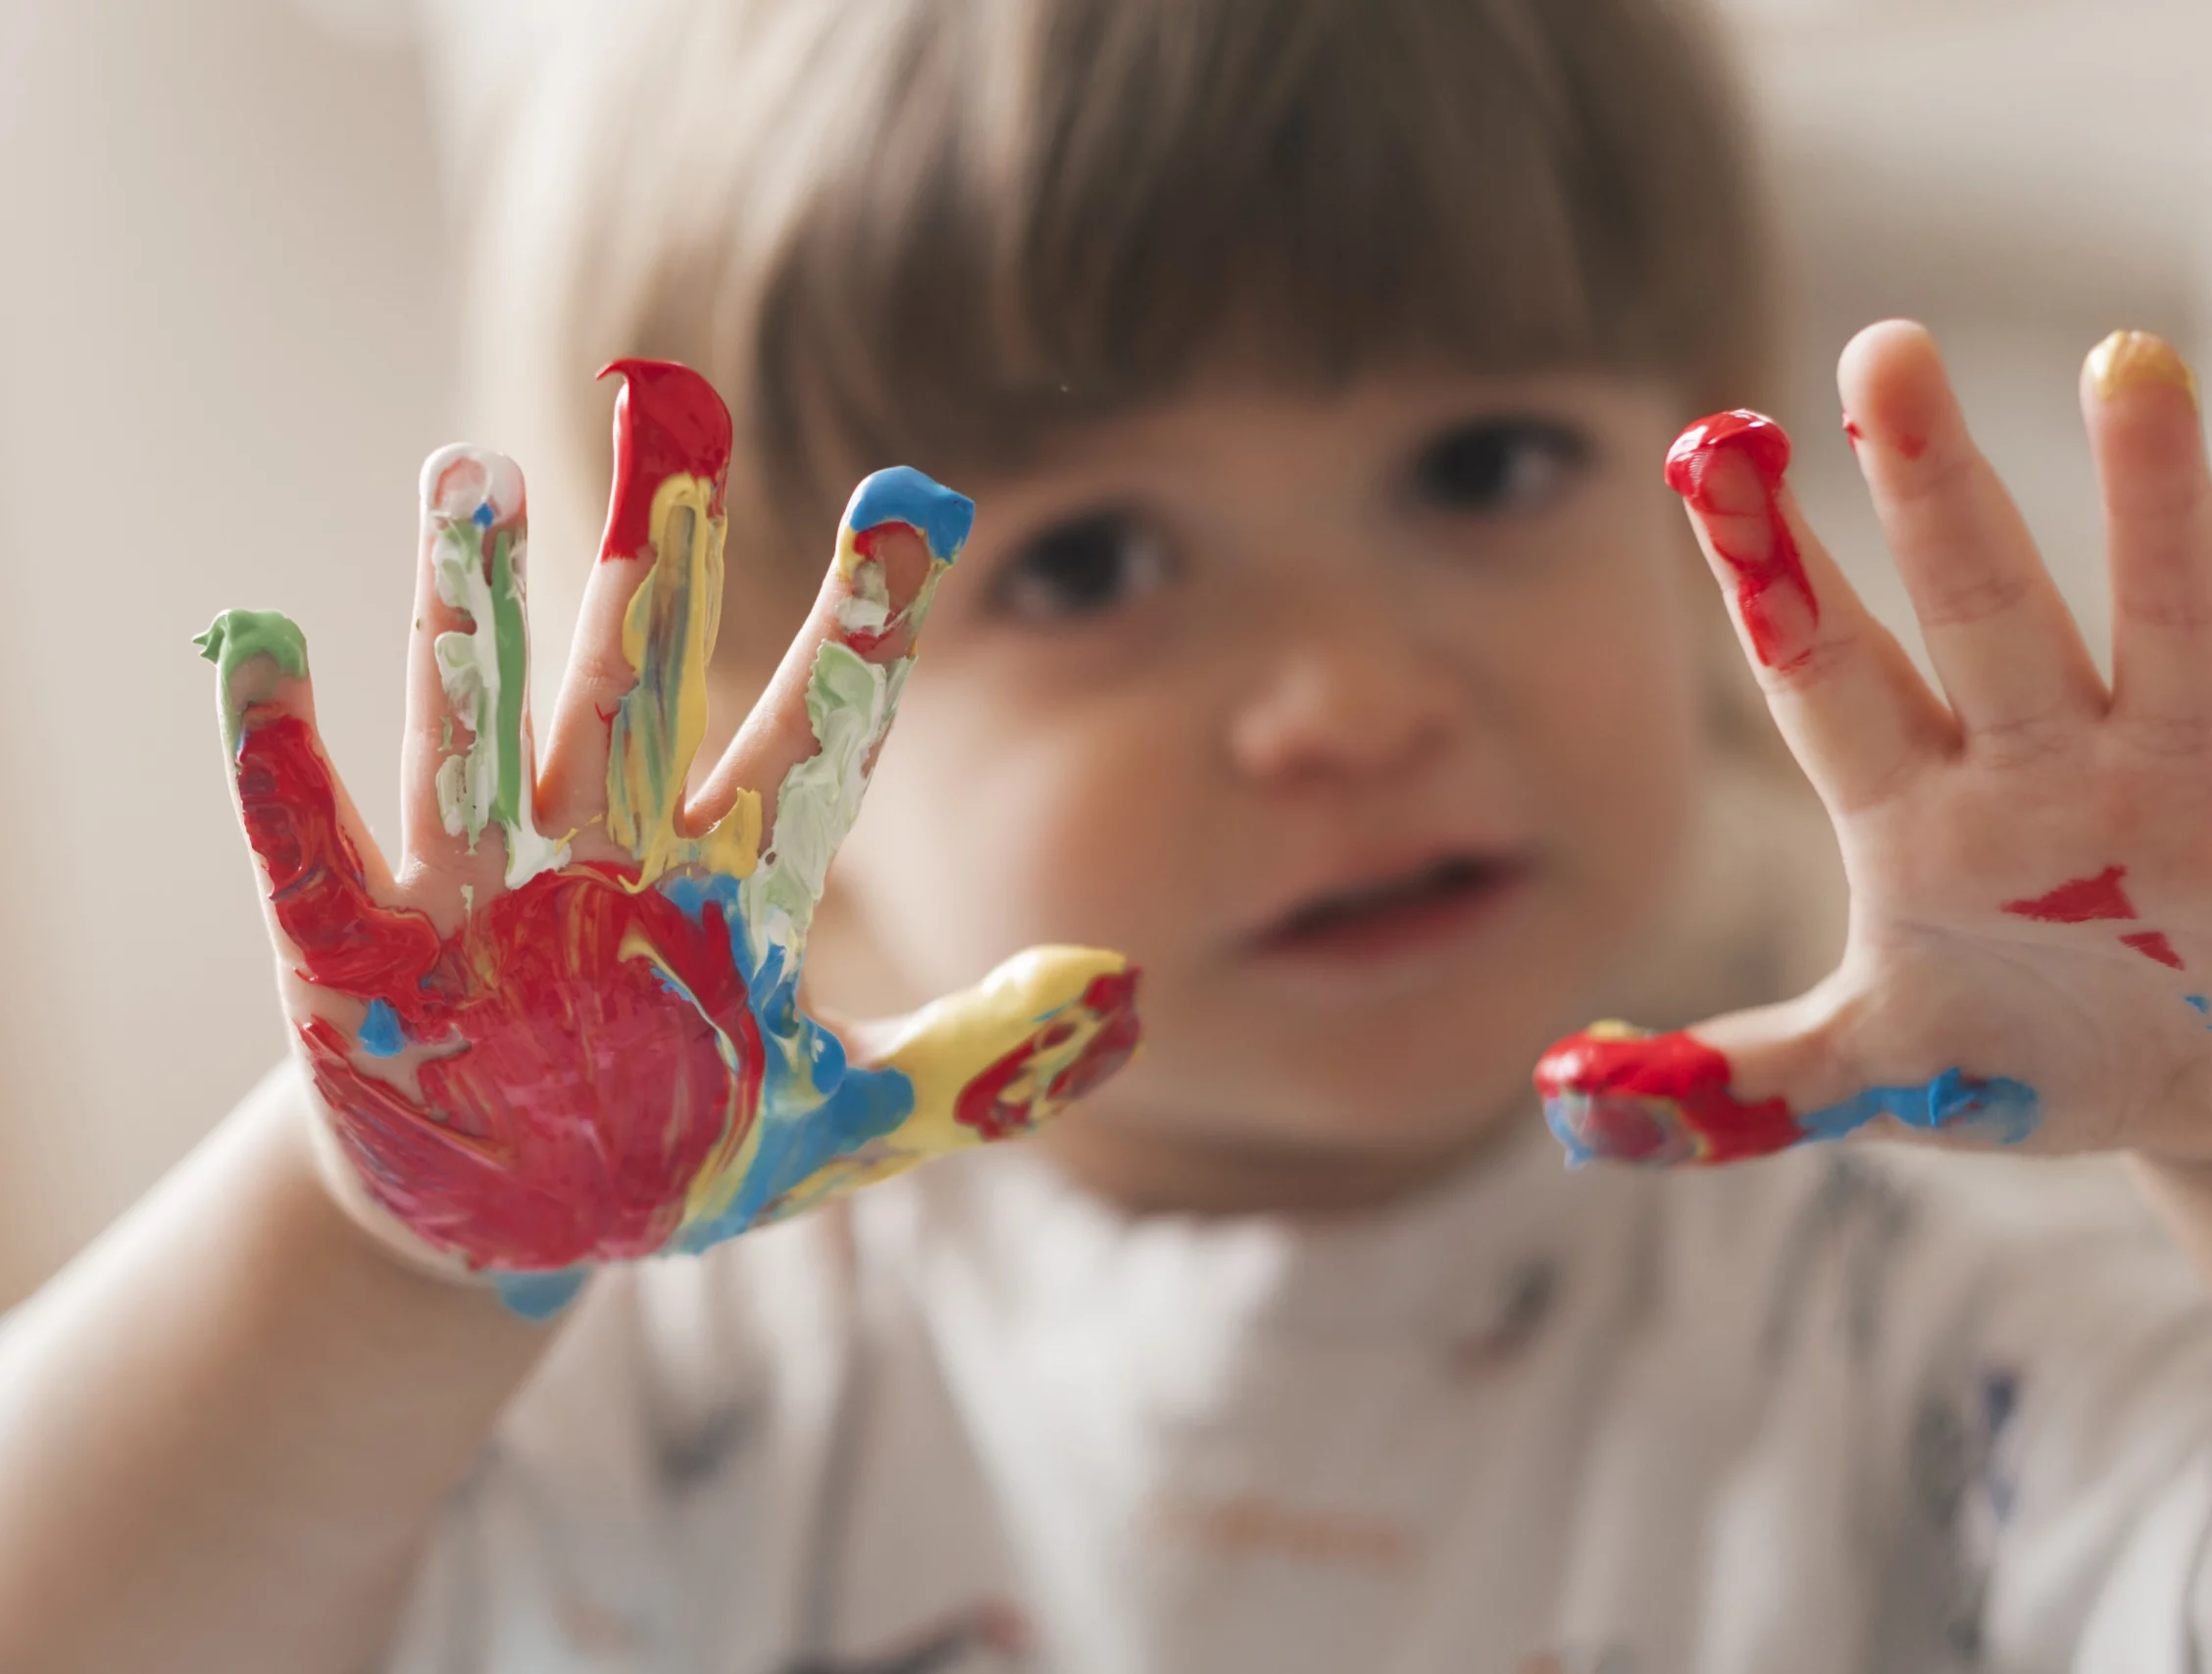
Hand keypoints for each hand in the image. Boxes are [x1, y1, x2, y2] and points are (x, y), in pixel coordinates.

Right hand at [201, 360, 1139, 1314]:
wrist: (510, 1234)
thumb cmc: (678, 1155)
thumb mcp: (839, 1128)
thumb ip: (975, 1061)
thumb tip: (1124, 990)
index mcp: (726, 888)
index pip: (811, 742)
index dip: (865, 631)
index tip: (924, 503)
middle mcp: (605, 856)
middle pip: (637, 690)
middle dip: (651, 565)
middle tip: (673, 411)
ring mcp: (476, 894)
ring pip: (479, 730)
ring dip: (468, 613)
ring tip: (468, 474)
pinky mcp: (352, 954)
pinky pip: (309, 843)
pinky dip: (279, 756)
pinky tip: (262, 643)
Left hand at [1539, 323, 2211, 1170]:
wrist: (2198, 1096)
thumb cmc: (2020, 1042)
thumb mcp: (1877, 1068)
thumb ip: (1741, 1079)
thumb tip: (1567, 1100)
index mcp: (1920, 809)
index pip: (1828, 673)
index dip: (1771, 575)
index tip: (1707, 447)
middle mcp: (2044, 764)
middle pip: (1980, 611)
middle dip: (1935, 492)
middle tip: (1883, 350)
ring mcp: (2185, 787)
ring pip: (2166, 626)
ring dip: (2153, 509)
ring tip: (2131, 367)